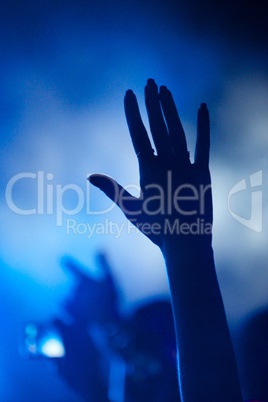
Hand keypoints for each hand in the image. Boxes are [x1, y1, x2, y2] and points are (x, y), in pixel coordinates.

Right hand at [89, 79, 211, 247]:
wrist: (186, 243)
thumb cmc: (156, 229)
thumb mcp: (130, 209)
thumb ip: (111, 189)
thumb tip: (90, 175)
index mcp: (148, 170)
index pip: (138, 134)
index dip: (133, 112)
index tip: (129, 93)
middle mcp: (167, 163)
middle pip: (157, 127)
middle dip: (151, 103)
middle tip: (148, 82)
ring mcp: (186, 166)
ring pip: (177, 131)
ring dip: (170, 109)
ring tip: (164, 90)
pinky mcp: (203, 172)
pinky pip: (203, 145)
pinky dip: (204, 126)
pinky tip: (202, 107)